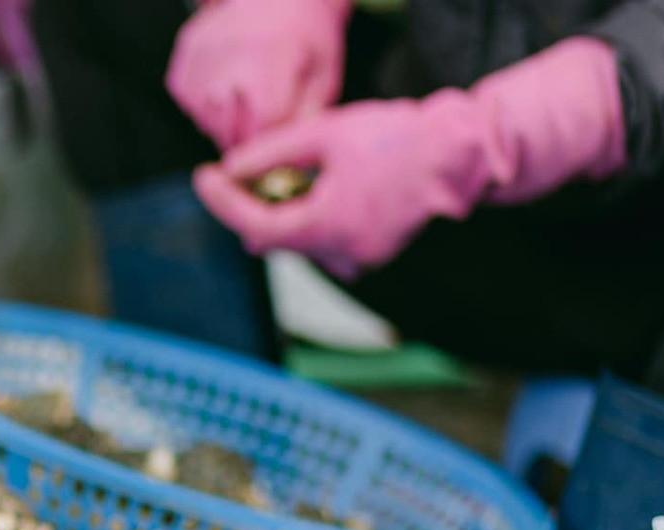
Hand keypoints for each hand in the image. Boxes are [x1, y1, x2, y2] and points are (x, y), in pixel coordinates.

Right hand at [166, 0, 350, 151]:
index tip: (276, 153)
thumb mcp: (323, 74)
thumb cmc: (306, 38)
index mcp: (272, 56)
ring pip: (207, 123)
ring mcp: (201, 56)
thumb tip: (291, 166)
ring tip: (247, 102)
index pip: (263, 124)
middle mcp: (230, 54)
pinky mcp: (183, 59)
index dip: (270, 146)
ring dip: (226, 126)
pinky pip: (191, 107)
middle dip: (248, 139)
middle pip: (231, 129)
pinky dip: (208, 109)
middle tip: (263, 129)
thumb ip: (307, 120)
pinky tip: (228, 87)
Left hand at [192, 37, 626, 279]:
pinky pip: (324, 241)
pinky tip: (322, 189)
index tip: (204, 177)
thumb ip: (271, 154)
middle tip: (244, 171)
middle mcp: (338, 254)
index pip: (252, 225)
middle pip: (271, 237)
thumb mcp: (324, 135)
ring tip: (293, 174)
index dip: (221, 202)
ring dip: (284, 212)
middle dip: (253, 205)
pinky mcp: (370, 254)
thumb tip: (232, 169)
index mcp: (323, 228)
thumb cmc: (396, 140)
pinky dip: (311, 219)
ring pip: (297, 241)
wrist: (460, 155)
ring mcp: (357, 260)